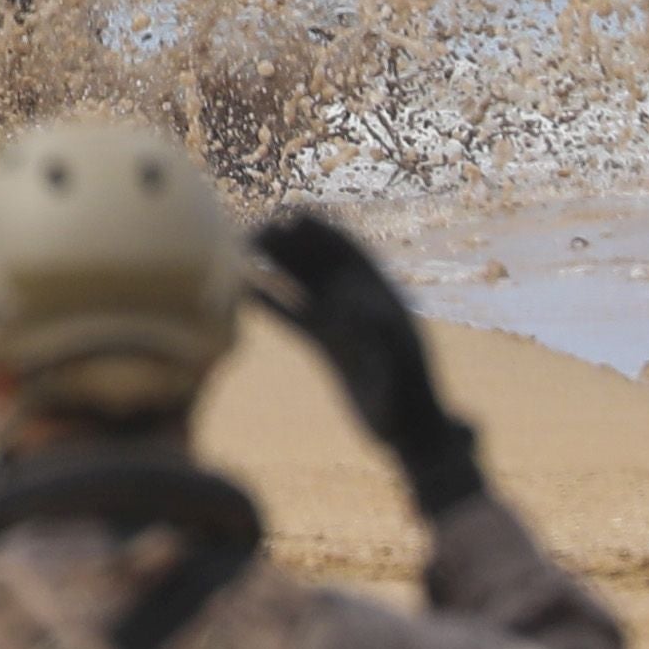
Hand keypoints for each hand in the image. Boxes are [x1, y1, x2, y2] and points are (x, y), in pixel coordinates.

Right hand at [250, 212, 486, 518]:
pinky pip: (291, 313)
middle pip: (318, 259)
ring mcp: (339, 321)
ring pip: (300, 281)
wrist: (407, 430)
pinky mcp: (323, 344)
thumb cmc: (408, 402)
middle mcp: (357, 300)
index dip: (319, 232)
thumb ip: (382, 345)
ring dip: (274, 265)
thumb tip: (361, 314)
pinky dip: (268, 301)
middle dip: (288, 242)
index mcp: (380, 294)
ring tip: (239, 251)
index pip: (346, 249)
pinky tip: (242, 292)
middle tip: (252, 233)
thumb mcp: (399, 370)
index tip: (289, 218)